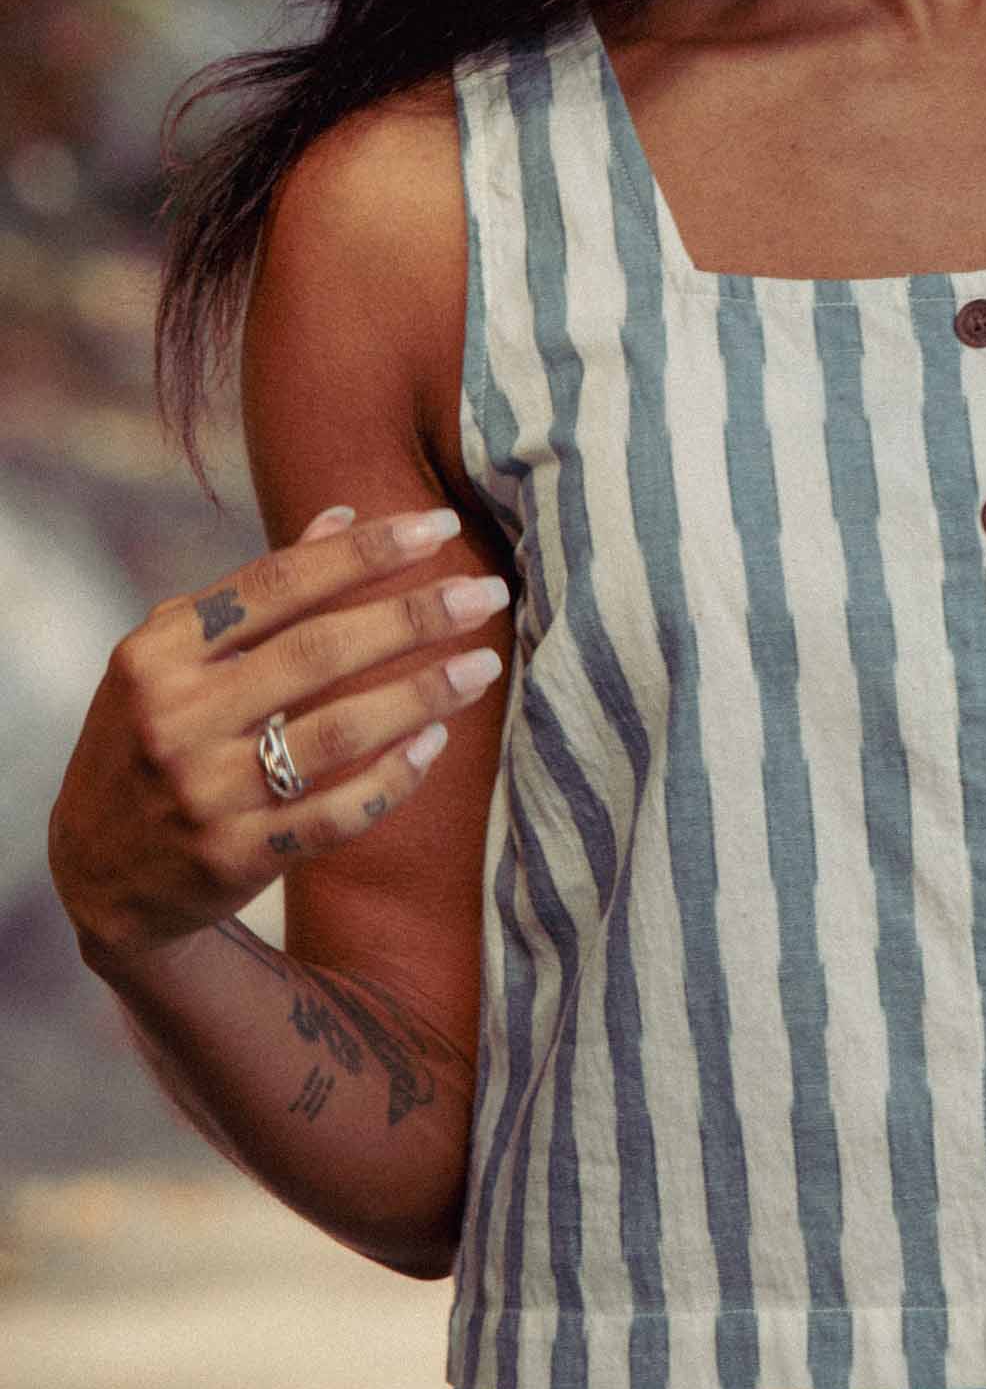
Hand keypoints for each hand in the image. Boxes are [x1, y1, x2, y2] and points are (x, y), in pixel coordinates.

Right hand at [46, 504, 510, 969]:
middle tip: (485, 592)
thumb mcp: (174, 658)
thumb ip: (255, 593)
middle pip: (319, 652)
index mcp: (160, 652)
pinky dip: (394, 778)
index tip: (439, 527)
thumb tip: (344, 514)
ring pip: (338, 732)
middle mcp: (176, 717)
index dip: (364, 553)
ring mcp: (205, 792)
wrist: (97, 875)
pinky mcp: (234, 858)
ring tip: (484, 666)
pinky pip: (335, 814)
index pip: (277, 584)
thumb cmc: (152, 737)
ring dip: (423, 694)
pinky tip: (437, 742)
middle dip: (413, 616)